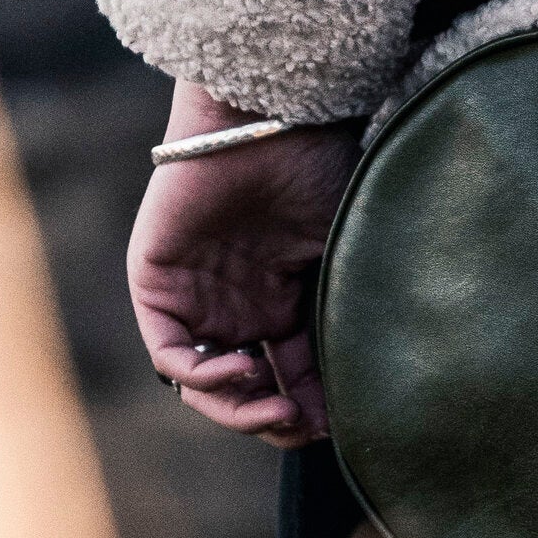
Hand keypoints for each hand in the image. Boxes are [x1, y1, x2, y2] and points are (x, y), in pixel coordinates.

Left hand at [127, 81, 360, 446]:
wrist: (269, 111)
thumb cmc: (318, 164)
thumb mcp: (345, 250)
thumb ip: (348, 311)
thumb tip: (380, 382)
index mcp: (283, 300)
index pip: (293, 377)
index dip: (313, 410)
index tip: (340, 425)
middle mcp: (238, 306)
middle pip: (248, 392)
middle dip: (274, 420)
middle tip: (303, 425)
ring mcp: (196, 297)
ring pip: (204, 385)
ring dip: (240, 410)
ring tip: (277, 407)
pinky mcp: (156, 283)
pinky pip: (169, 353)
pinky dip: (203, 376)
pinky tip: (245, 367)